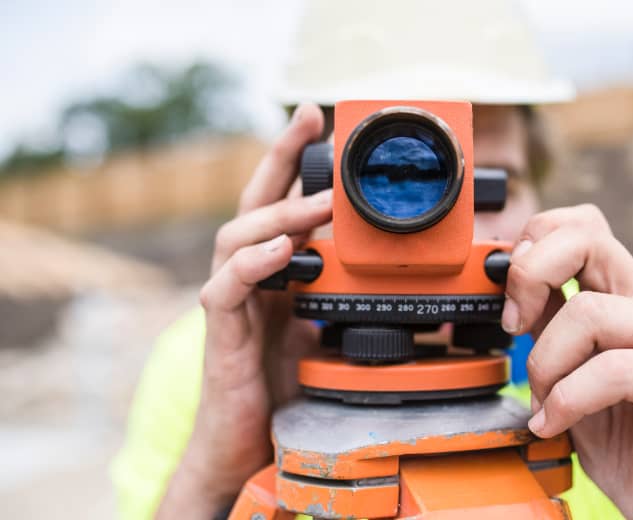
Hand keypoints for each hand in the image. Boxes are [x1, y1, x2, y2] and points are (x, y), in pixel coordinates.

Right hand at [157, 104, 330, 518]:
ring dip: (279, 213)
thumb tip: (396, 277)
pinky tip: (281, 252)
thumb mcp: (325, 327)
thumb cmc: (287, 382)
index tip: (317, 121)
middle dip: (279, 158)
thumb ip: (343, 295)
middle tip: (308, 123)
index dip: (293, 160)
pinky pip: (226, 289)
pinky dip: (252, 266)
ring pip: (236, 237)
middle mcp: (249, 276)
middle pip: (254, 203)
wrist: (252, 441)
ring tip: (319, 201)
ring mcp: (232, 301)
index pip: (280, 203)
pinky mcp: (221, 332)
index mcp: (275, 271)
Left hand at [502, 204, 632, 518]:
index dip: (535, 242)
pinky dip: (568, 399)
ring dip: (545, 363)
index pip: (581, 225)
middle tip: (514, 326)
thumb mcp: (561, 366)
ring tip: (543, 400)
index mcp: (621, 294)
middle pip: (588, 239)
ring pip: (590, 313)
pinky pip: (613, 369)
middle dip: (530, 275)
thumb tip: (506, 280)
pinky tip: (554, 421)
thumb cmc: (612, 433)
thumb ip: (544, 321)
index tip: (509, 297)